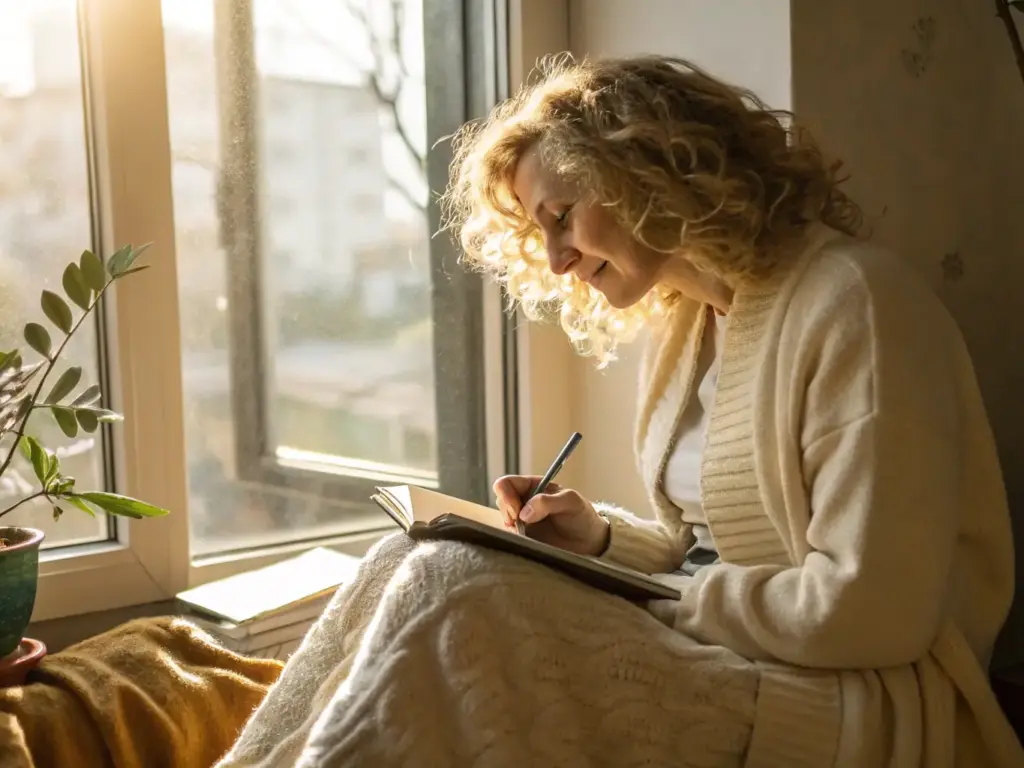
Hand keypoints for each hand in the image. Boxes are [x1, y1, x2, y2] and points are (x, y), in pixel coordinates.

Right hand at [492, 475, 610, 556]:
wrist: (589, 542)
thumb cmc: (582, 517)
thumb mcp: (570, 502)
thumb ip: (547, 502)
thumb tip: (524, 513)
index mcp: (533, 486)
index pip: (507, 483)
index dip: (506, 495)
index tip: (517, 510)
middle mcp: (524, 501)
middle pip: (500, 500)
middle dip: (507, 511)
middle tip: (521, 523)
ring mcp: (522, 520)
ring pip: (502, 518)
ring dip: (510, 526)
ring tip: (526, 532)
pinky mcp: (523, 537)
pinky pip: (508, 535)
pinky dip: (513, 538)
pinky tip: (527, 540)